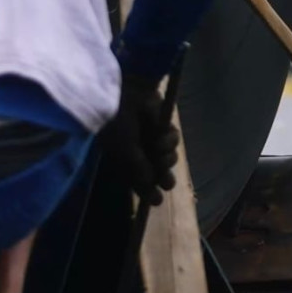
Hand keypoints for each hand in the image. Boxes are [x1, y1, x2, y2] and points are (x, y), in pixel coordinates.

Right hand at [101, 73, 179, 205]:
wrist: (123, 92)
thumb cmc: (117, 122)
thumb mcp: (125, 150)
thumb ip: (139, 170)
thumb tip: (153, 189)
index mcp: (124, 160)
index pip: (138, 182)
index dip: (148, 192)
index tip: (157, 200)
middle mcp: (139, 151)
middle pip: (158, 172)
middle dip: (164, 176)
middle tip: (166, 180)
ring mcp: (152, 138)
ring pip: (169, 157)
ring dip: (167, 157)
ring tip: (158, 150)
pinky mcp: (163, 124)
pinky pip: (174, 139)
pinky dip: (170, 140)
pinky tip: (161, 135)